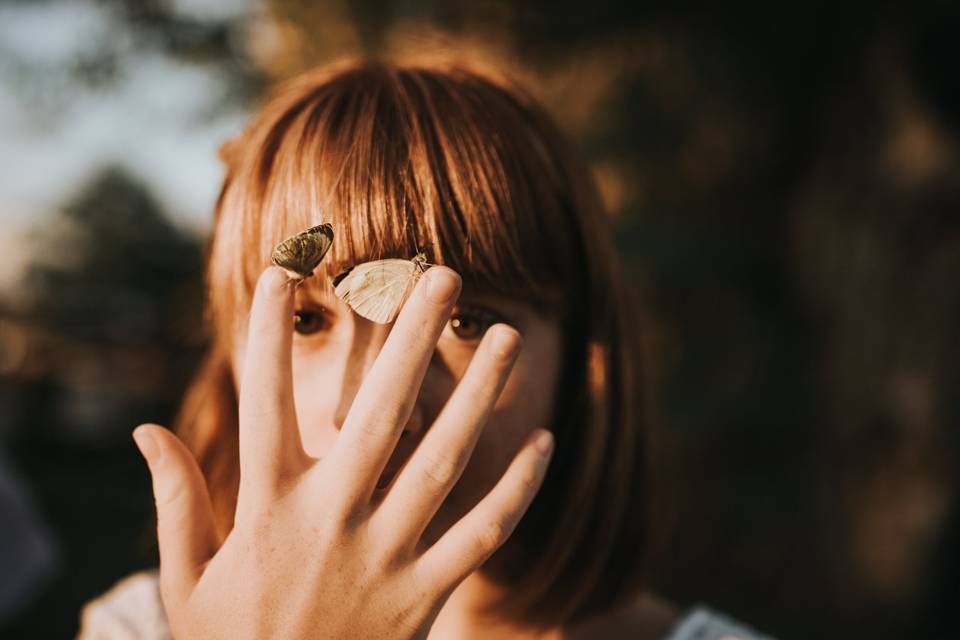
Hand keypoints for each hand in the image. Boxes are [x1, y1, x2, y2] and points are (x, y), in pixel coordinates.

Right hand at [132, 265, 554, 638]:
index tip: (279, 274)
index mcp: (266, 511)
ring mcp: (383, 560)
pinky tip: (543, 441)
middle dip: (410, 338)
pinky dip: (516, 491)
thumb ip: (174, 500)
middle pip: (376, 414)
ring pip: (442, 464)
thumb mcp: (186, 579)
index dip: (266, 336)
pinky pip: (481, 537)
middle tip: (441, 275)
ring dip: (479, 396)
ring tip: (509, 337)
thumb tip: (143, 430)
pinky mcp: (424, 599)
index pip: (265, 405)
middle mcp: (329, 523)